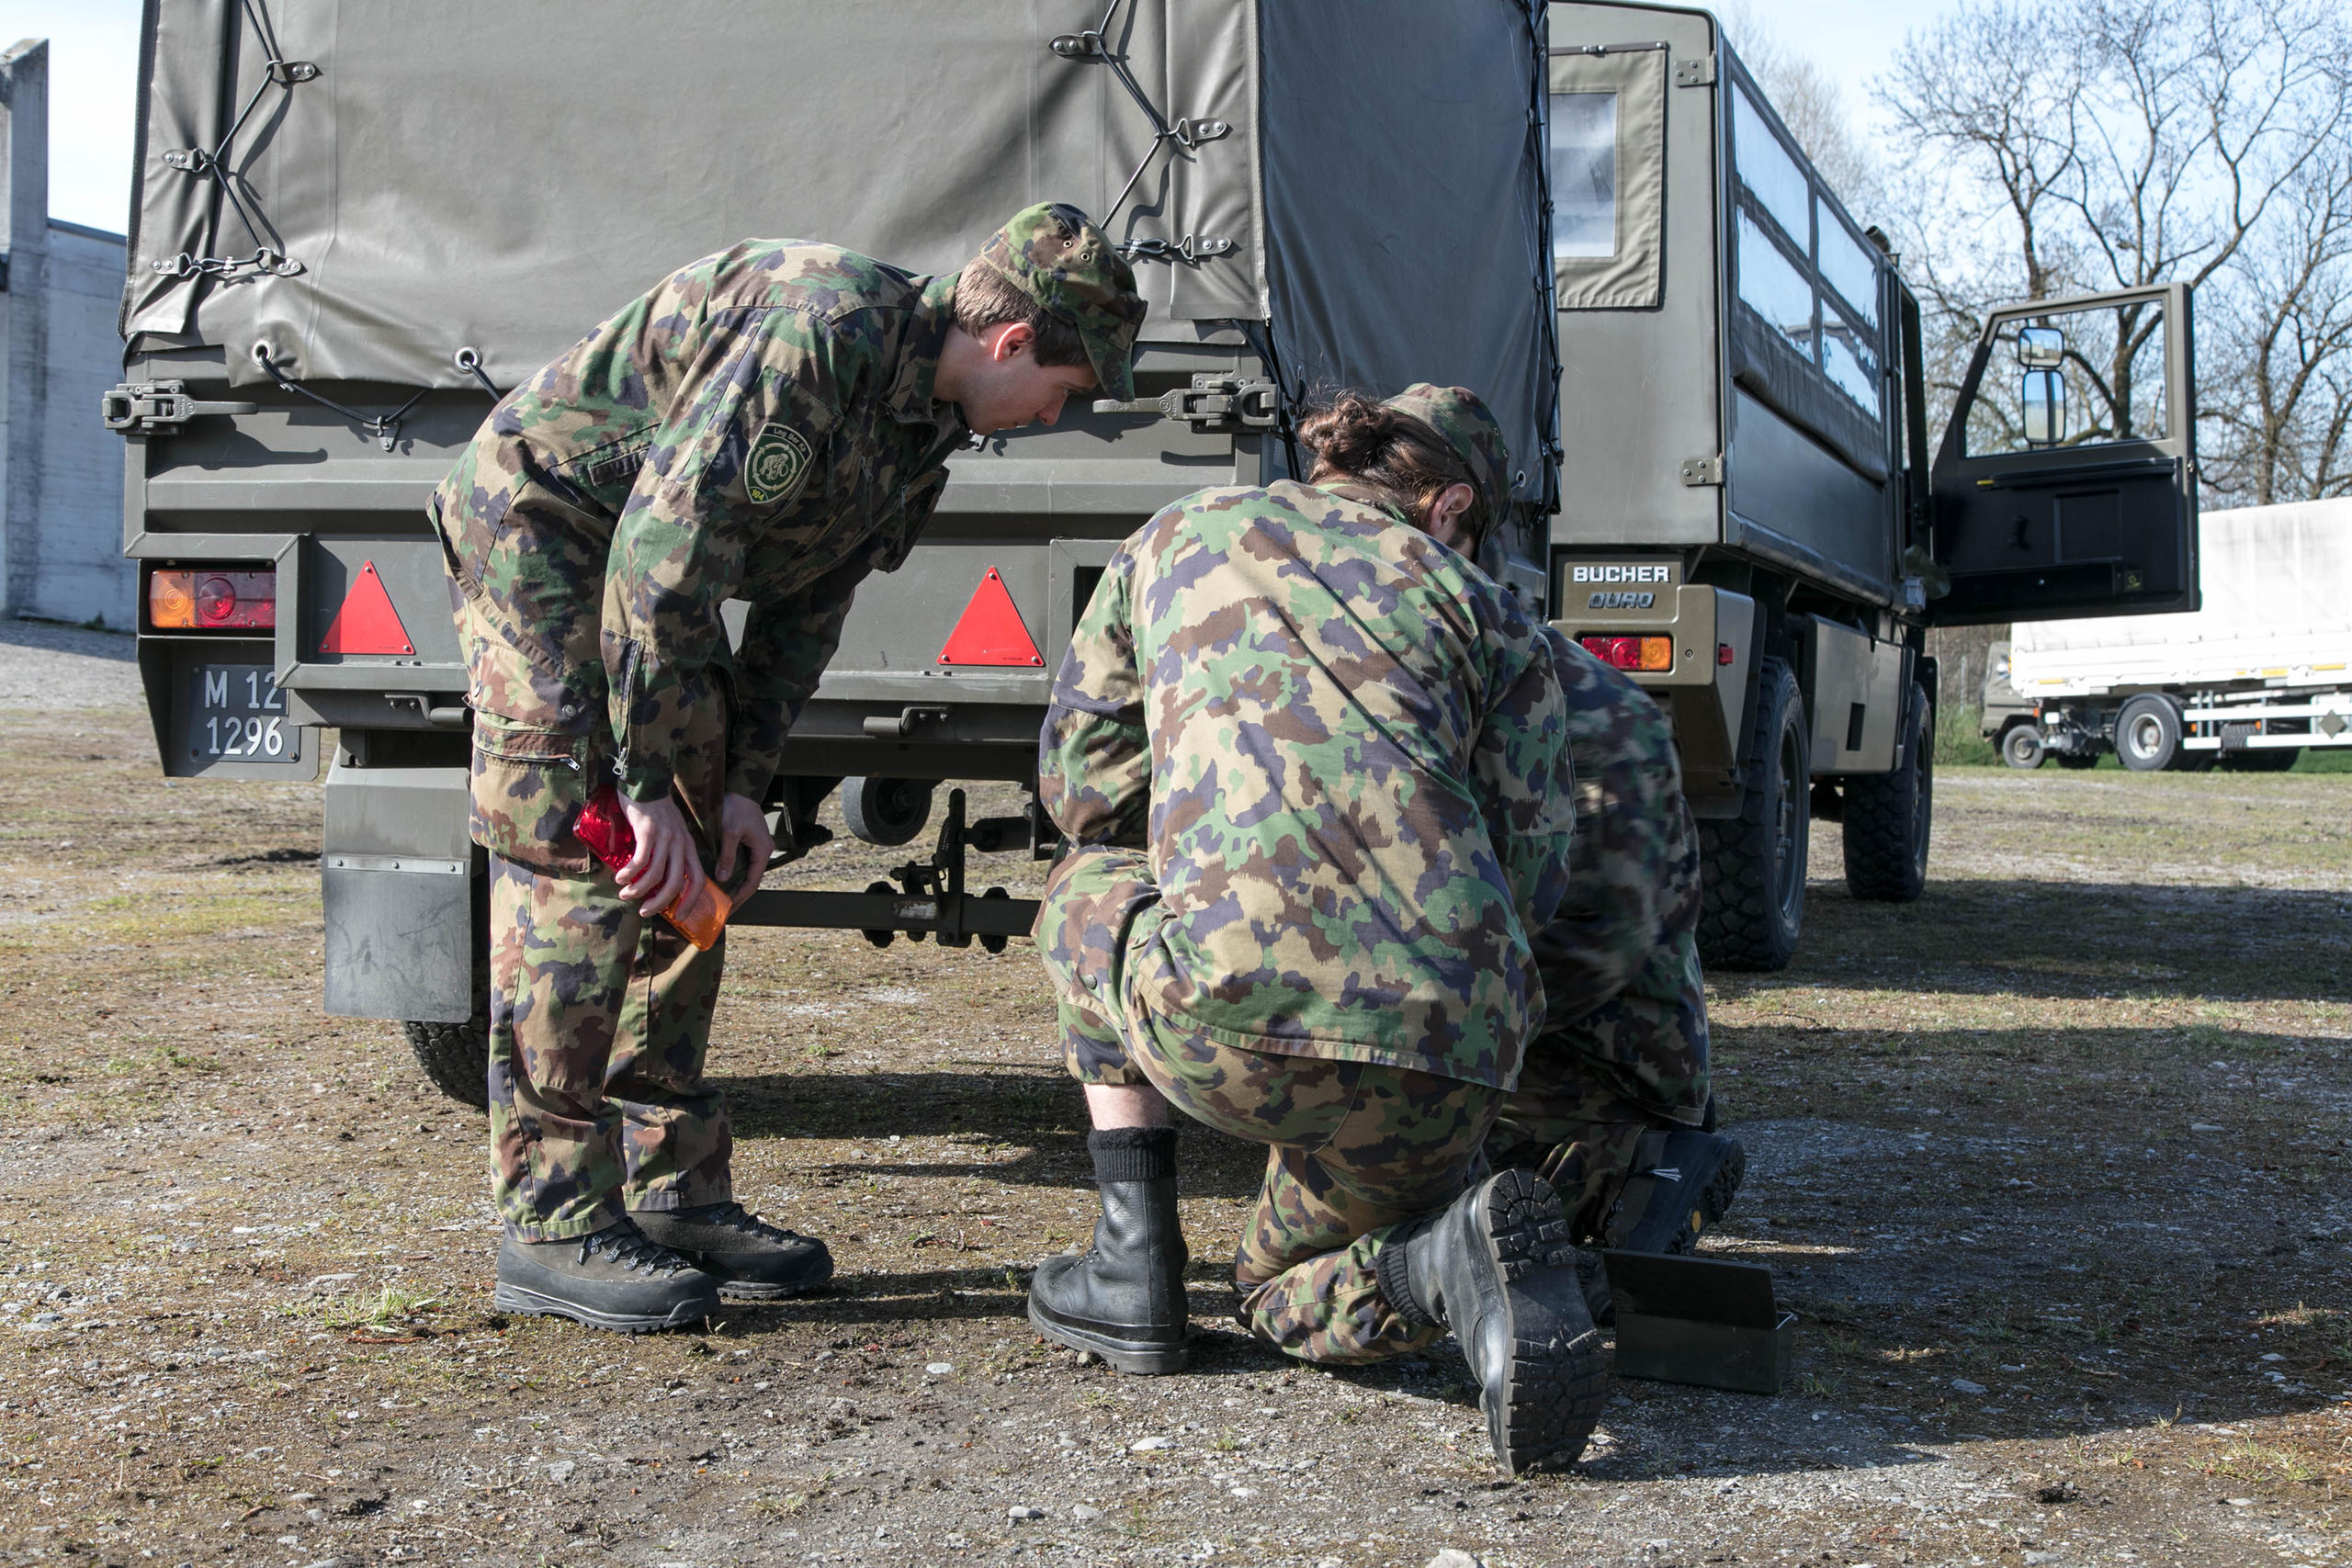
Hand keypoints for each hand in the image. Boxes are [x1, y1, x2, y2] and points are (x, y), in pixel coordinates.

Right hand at [615, 793, 696, 915]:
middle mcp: (680, 844)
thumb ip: (667, 852)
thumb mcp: (670, 833)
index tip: (679, 916)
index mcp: (688, 846)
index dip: (691, 900)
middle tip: (644, 912)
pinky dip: (630, 874)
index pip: (698, 879)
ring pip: (656, 875)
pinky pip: (640, 860)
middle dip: (661, 903)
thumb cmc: (655, 810)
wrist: (646, 782)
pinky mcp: (648, 832)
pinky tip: (621, 878)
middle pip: (676, 882)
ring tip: (625, 894)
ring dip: (639, 890)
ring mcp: (665, 838)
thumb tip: (655, 880)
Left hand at [714, 792, 774, 899]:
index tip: (729, 908)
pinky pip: (741, 862)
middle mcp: (762, 850)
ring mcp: (755, 846)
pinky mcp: (747, 841)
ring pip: (745, 871)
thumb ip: (727, 856)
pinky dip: (731, 872)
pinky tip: (720, 878)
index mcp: (762, 850)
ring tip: (720, 897)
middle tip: (723, 908)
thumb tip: (723, 879)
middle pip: (750, 879)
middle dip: (737, 894)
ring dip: (734, 884)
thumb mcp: (730, 832)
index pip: (753, 881)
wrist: (738, 787)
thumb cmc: (736, 807)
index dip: (741, 896)